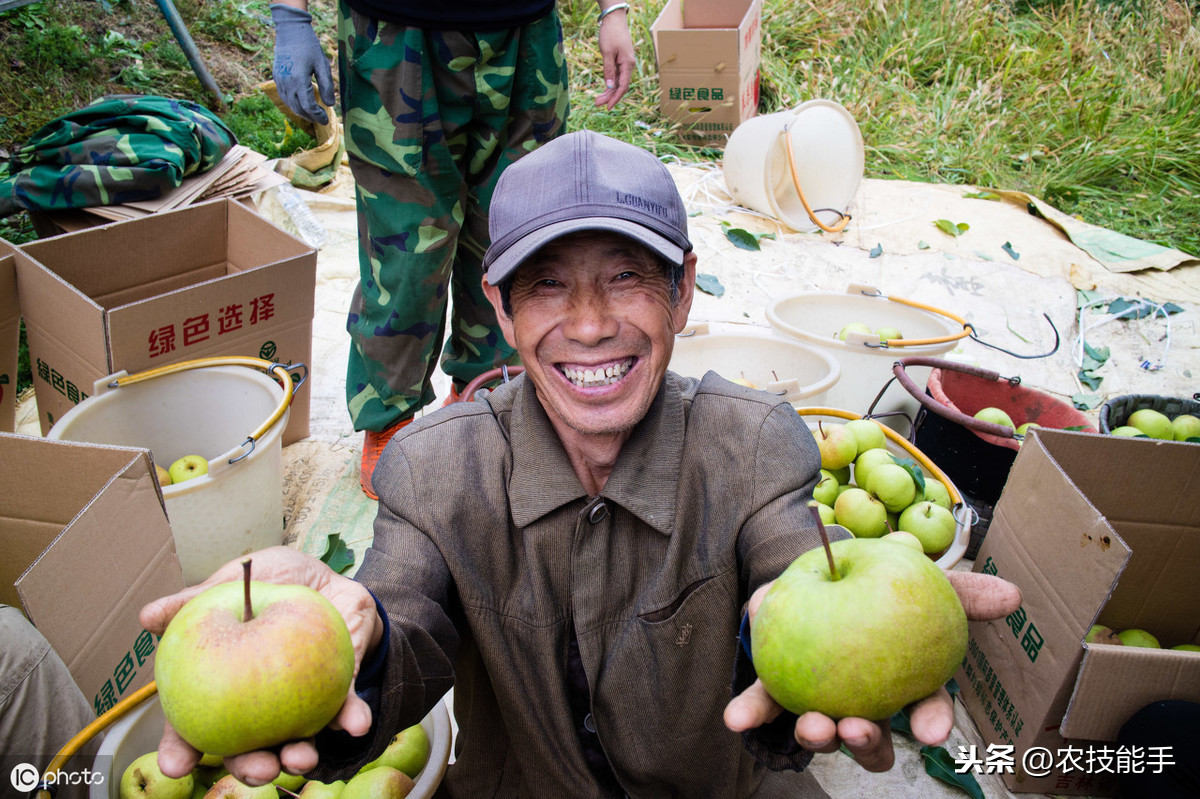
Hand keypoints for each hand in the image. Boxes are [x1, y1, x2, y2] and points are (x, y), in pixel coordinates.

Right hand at [139, 546, 380, 784]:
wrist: (330, 577)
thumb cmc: (275, 583)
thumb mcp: (236, 582)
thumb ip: (197, 600)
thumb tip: (148, 617)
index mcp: (224, 687)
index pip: (195, 726)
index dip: (182, 749)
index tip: (174, 765)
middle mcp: (259, 708)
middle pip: (247, 750)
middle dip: (250, 768)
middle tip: (258, 769)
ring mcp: (299, 706)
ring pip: (295, 744)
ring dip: (298, 757)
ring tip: (301, 758)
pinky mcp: (339, 694)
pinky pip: (345, 712)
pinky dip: (351, 719)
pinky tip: (355, 725)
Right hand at [270, 3, 335, 123]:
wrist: (290, 30)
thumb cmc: (309, 46)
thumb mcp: (322, 65)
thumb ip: (326, 86)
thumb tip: (330, 105)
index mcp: (298, 81)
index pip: (308, 107)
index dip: (318, 116)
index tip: (326, 120)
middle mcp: (286, 83)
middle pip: (298, 109)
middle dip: (311, 116)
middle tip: (322, 119)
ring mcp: (279, 81)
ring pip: (289, 104)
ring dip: (301, 112)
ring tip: (313, 113)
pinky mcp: (276, 77)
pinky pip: (284, 96)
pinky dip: (293, 104)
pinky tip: (302, 103)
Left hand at [595, 10, 634, 108]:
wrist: (614, 20)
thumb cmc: (611, 34)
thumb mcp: (607, 52)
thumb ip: (608, 70)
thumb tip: (609, 86)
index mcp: (627, 64)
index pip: (623, 86)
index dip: (615, 98)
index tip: (608, 107)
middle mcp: (628, 66)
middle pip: (620, 86)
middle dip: (609, 97)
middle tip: (597, 104)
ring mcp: (625, 64)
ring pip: (617, 83)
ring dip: (608, 92)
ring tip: (597, 100)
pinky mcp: (620, 62)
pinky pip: (616, 77)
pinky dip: (609, 84)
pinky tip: (603, 91)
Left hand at [723, 570, 1020, 771]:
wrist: (815, 567)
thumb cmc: (877, 579)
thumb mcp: (918, 578)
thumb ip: (960, 589)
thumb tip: (1012, 596)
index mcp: (903, 679)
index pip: (925, 709)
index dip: (931, 722)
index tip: (930, 731)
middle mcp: (864, 700)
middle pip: (873, 738)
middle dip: (866, 743)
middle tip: (856, 728)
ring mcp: (821, 699)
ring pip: (822, 732)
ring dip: (817, 737)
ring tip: (812, 726)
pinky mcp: (779, 688)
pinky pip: (765, 705)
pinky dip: (751, 714)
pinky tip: (737, 718)